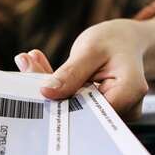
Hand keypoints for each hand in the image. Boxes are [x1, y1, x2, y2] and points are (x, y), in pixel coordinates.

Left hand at [13, 14, 154, 120]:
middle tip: (26, 65)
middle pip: (80, 111)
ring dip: (51, 87)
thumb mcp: (91, 48)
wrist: (128, 42)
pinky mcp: (98, 113)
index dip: (62, 103)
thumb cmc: (116, 40)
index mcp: (129, 92)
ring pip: (74, 109)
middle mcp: (125, 109)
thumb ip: (71, 72)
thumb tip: (47, 93)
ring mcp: (112, 113)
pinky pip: (74, 105)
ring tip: (30, 62)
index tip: (35, 84)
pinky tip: (40, 67)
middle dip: (50, 91)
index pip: (90, 111)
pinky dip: (57, 88)